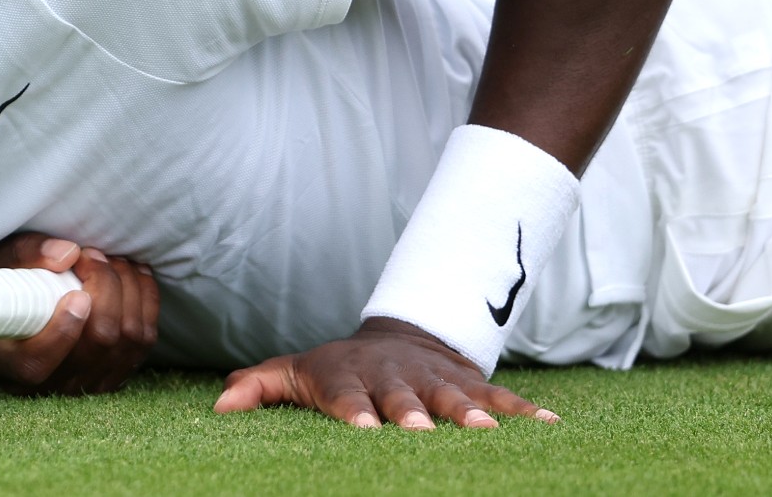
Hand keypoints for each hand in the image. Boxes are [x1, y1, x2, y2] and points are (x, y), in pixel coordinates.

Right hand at [0, 231, 158, 395]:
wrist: (12, 318)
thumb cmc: (1, 291)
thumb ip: (26, 255)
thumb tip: (68, 254)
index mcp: (8, 365)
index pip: (38, 363)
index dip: (63, 330)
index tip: (75, 293)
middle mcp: (49, 385)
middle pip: (97, 343)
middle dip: (105, 288)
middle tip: (91, 255)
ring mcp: (86, 384)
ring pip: (127, 341)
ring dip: (128, 290)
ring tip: (111, 260)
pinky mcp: (114, 374)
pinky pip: (143, 342)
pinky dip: (145, 302)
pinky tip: (133, 275)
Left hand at [212, 317, 558, 429]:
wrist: (396, 338)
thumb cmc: (335, 370)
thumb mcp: (295, 372)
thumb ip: (260, 386)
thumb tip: (218, 406)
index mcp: (348, 377)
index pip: (345, 395)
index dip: (352, 411)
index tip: (363, 430)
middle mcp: (394, 376)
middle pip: (404, 396)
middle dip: (413, 414)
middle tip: (421, 432)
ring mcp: (435, 379)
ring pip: (455, 395)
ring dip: (472, 412)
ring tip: (489, 431)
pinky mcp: (471, 383)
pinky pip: (502, 395)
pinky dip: (526, 410)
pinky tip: (553, 426)